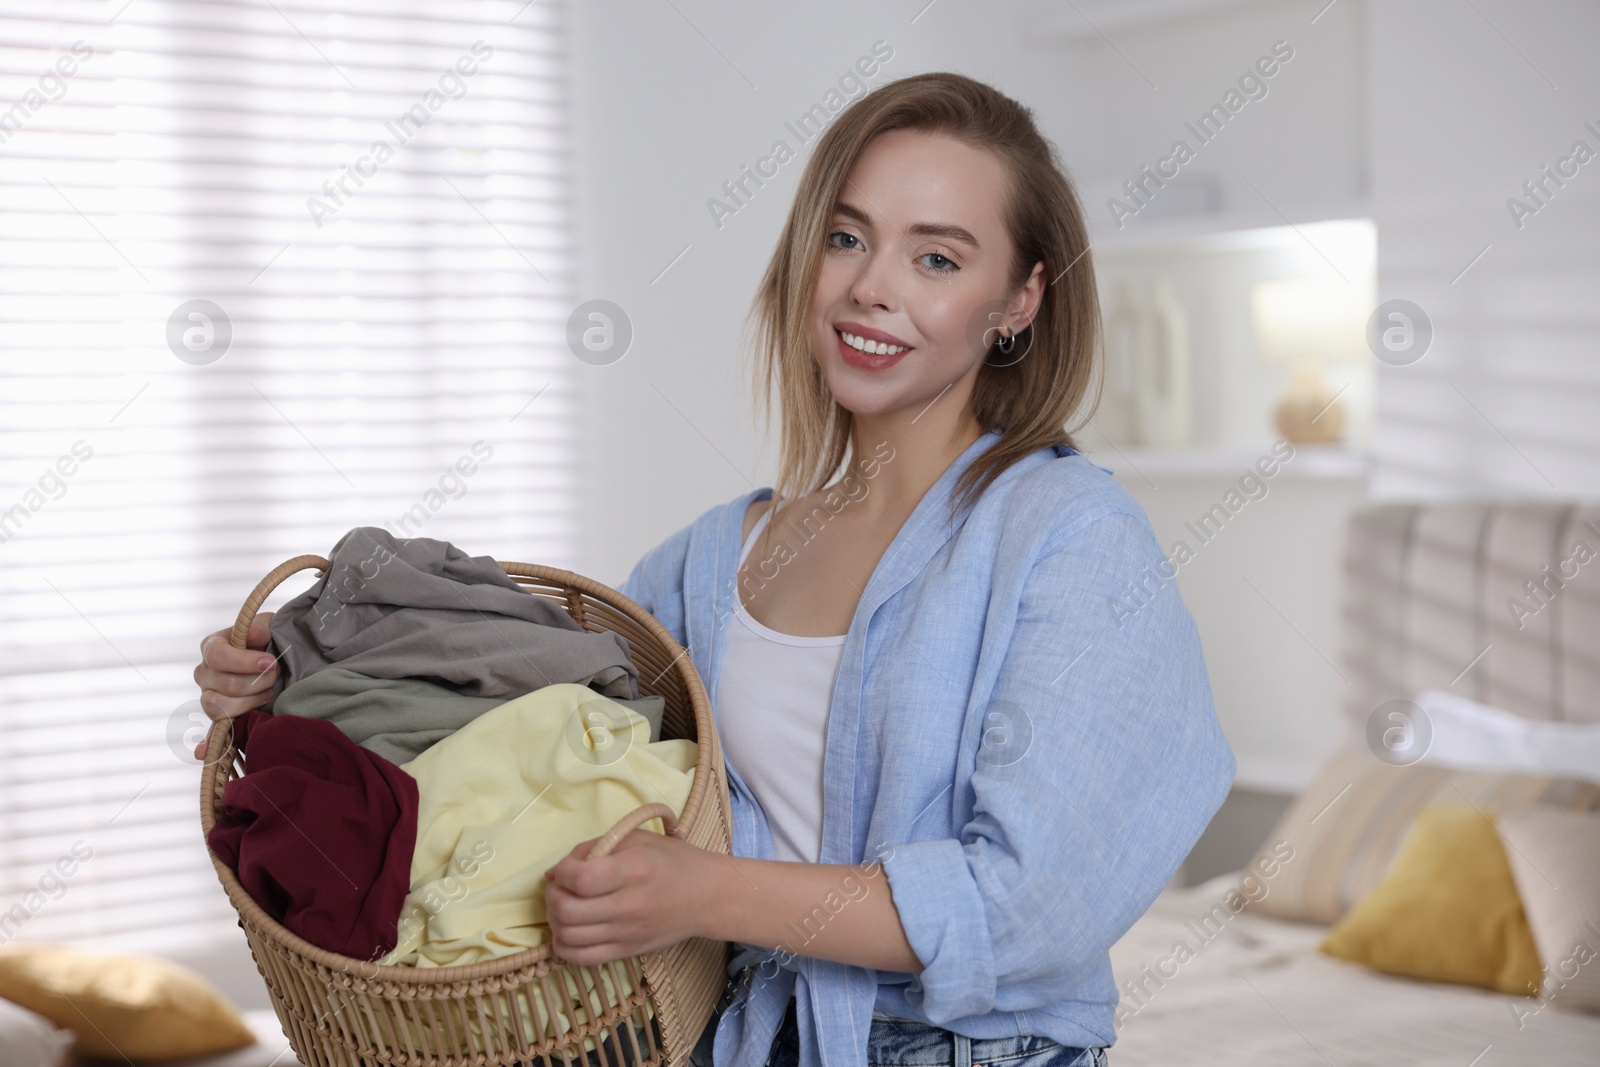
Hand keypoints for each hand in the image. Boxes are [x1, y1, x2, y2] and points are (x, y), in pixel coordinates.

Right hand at [192, 613, 282, 760]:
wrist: (280, 658)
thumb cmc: (272, 639)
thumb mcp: (270, 625)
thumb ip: (260, 627)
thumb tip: (253, 636)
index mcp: (212, 647)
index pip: (217, 656)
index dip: (244, 661)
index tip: (270, 662)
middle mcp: (205, 673)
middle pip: (224, 685)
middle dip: (257, 682)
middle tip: (276, 675)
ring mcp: (210, 697)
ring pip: (219, 708)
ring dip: (250, 702)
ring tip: (268, 692)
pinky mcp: (221, 717)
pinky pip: (211, 733)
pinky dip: (207, 744)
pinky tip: (203, 753)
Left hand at [543, 829, 712, 965]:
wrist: (707, 897)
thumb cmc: (673, 861)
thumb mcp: (637, 839)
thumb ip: (596, 847)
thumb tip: (557, 871)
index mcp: (633, 871)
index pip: (580, 880)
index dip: (562, 873)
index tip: (565, 868)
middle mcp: (628, 906)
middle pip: (567, 911)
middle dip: (552, 896)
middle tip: (559, 887)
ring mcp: (626, 934)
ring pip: (568, 937)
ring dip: (554, 921)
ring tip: (564, 907)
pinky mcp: (626, 952)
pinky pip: (581, 958)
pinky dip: (564, 946)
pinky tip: (569, 931)